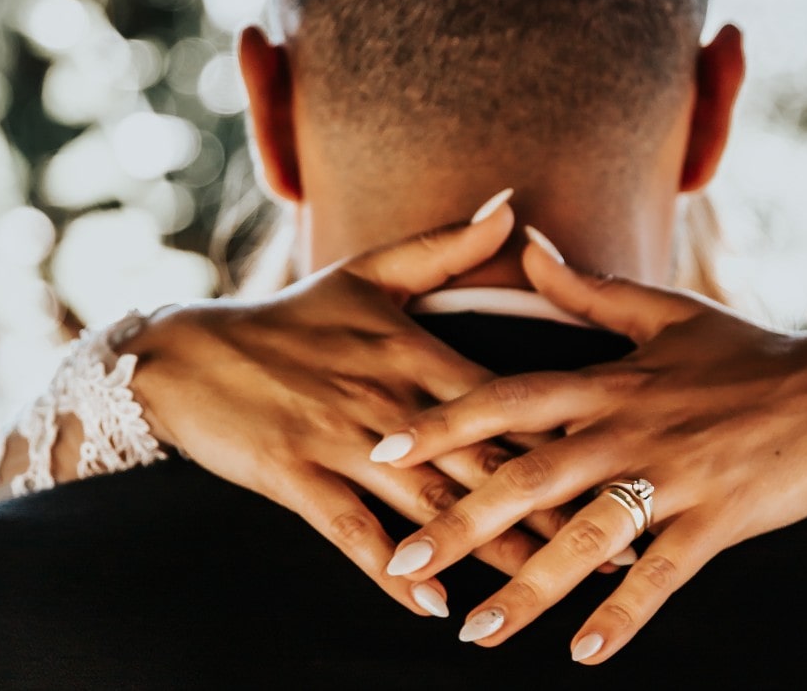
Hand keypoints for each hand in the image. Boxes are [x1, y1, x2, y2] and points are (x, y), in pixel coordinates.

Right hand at [119, 192, 580, 618]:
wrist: (188, 350)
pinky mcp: (295, 475)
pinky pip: (351, 531)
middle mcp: (387, 398)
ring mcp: (340, 439)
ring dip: (487, 549)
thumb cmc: (292, 315)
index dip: (564, 436)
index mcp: (414, 350)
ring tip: (540, 591)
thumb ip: (447, 247)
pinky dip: (391, 566)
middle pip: (481, 461)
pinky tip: (432, 601)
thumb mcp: (369, 273)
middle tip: (608, 549)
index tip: (618, 465)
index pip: (504, 399)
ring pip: (427, 502)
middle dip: (548, 509)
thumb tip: (512, 204)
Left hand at [372, 230, 806, 661]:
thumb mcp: (663, 312)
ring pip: (585, 538)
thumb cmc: (747, 353)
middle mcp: (628, 430)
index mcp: (609, 381)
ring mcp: (673, 478)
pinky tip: (583, 654)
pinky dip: (624, 615)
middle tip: (401, 562)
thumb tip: (527, 242)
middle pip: (528, 478)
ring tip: (473, 631)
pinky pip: (663, 576)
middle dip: (460, 523)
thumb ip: (586, 287)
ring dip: (527, 588)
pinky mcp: (717, 520)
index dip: (442, 422)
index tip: (383, 449)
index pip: (509, 399)